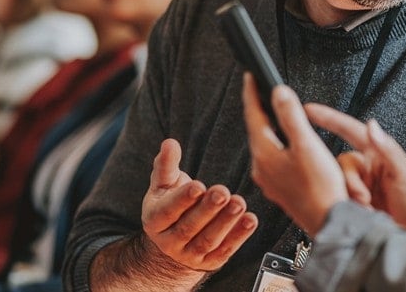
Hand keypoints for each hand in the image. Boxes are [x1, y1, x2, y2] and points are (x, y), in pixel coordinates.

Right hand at [140, 138, 257, 272]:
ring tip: (239, 203)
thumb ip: (167, 165)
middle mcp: (170, 241)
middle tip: (222, 192)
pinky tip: (250, 220)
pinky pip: (225, 250)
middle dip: (208, 209)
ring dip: (226, 222)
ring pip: (208, 240)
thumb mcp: (163, 186)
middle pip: (190, 227)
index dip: (182, 199)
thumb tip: (170, 143)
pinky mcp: (210, 261)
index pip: (167, 211)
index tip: (198, 186)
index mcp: (154, 220)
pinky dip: (239, 236)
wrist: (174, 245)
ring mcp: (190, 255)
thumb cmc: (170, 204)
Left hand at [242, 74, 347, 235]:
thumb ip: (292, 116)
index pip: (253, 115)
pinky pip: (274, 158)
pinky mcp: (280, 188)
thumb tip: (279, 92)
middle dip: (260, 109)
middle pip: (257, 130)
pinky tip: (289, 145)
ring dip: (270, 127)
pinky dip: (278, 144)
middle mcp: (262, 167)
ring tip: (276, 113)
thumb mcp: (307, 145)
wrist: (328, 222)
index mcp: (264, 154)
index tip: (249, 76)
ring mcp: (269, 179)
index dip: (252, 93)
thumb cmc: (320, 189)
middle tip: (261, 90)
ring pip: (265, 145)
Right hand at [305, 104, 405, 255]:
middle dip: (350, 181)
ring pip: (338, 181)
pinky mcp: (352, 200)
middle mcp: (366, 166)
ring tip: (367, 208)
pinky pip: (339, 195)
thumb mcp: (404, 173)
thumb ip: (388, 149)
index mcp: (377, 152)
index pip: (350, 129)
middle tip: (364, 197)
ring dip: (350, 195)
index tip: (309, 110)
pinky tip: (359, 212)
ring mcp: (358, 183)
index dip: (329, 118)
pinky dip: (347, 204)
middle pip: (342, 162)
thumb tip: (372, 125)